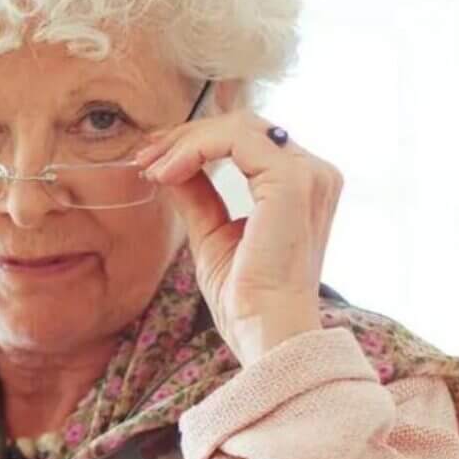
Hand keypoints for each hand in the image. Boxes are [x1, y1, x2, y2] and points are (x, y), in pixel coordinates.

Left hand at [133, 111, 341, 363]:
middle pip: (243, 127)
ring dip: (186, 142)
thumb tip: (170, 166)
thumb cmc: (246, 298)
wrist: (266, 331)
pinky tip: (166, 173)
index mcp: (302, 187)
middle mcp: (314, 173)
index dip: (197, 143)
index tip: (153, 162)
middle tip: (144, 157)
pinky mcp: (291, 181)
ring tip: (151, 167)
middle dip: (186, 137)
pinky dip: (194, 150)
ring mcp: (307, 174)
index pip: (249, 142)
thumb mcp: (213, 234)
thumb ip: (199, 195)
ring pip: (238, 127)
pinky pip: (236, 140)